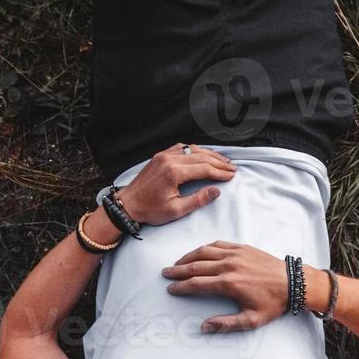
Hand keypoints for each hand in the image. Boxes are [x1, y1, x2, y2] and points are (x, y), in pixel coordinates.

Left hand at [117, 143, 235, 225]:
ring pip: (192, 149)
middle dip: (218, 162)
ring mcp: (163, 155)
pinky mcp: (160, 156)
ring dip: (209, 154)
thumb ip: (198, 200)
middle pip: (201, 156)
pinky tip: (202, 154)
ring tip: (222, 160)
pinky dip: (195, 150)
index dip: (220, 172)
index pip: (204, 168)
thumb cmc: (149, 210)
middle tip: (231, 167)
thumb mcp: (176, 210)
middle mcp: (169, 159)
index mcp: (173, 172)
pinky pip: (181, 148)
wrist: (127, 205)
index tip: (231, 175)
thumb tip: (216, 191)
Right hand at [161, 241, 289, 332]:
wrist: (293, 282)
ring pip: (204, 252)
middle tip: (165, 273)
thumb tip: (204, 327)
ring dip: (188, 257)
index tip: (171, 289)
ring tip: (177, 263)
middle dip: (178, 270)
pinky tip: (198, 253)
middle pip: (195, 266)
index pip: (197, 284)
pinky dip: (204, 248)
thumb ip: (226, 323)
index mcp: (229, 283)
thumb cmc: (273, 302)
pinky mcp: (242, 247)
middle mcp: (229, 265)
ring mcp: (235, 254)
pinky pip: (218, 245)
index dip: (181, 287)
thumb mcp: (251, 319)